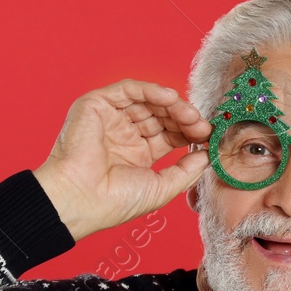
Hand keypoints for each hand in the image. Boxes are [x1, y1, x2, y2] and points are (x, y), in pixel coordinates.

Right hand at [32, 79, 212, 240]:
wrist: (81, 200)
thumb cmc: (115, 201)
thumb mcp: (162, 187)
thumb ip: (187, 170)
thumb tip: (208, 156)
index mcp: (138, 153)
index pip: (170, 134)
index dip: (190, 132)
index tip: (208, 136)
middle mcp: (124, 134)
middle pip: (162, 115)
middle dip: (184, 118)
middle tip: (202, 125)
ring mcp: (110, 119)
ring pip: (148, 101)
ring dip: (173, 105)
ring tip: (190, 115)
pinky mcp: (96, 105)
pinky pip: (128, 90)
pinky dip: (151, 90)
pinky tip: (170, 98)